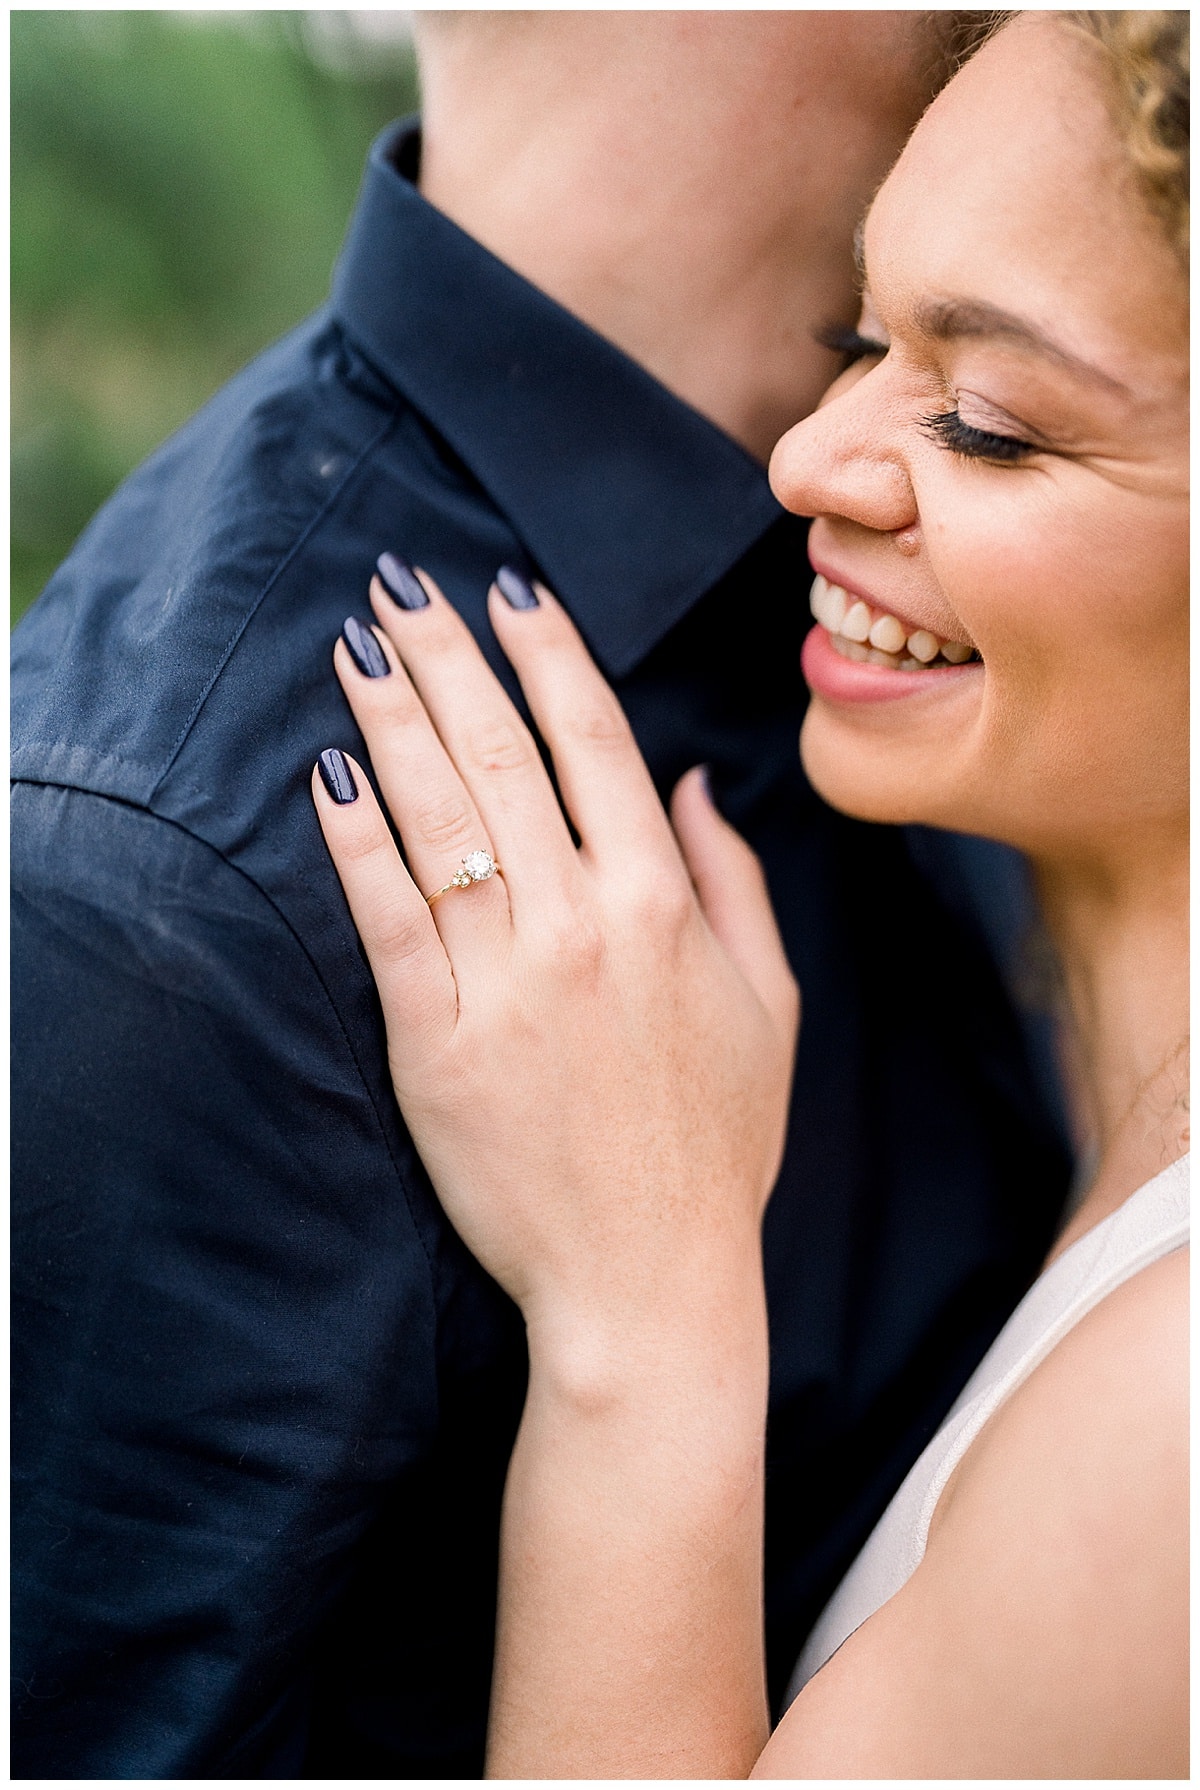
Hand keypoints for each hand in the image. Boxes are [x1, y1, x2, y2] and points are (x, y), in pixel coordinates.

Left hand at [313, 567, 798, 1370]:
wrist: (649, 1280)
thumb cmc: (716, 1148)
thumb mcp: (769, 1006)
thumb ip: (736, 883)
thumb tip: (697, 783)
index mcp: (664, 903)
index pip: (595, 740)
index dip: (547, 651)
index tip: (509, 589)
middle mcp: (583, 922)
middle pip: (503, 754)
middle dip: (449, 655)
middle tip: (402, 582)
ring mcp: (504, 981)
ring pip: (439, 817)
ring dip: (391, 720)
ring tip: (355, 648)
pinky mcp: (434, 1043)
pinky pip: (386, 919)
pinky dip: (354, 840)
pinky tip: (327, 776)